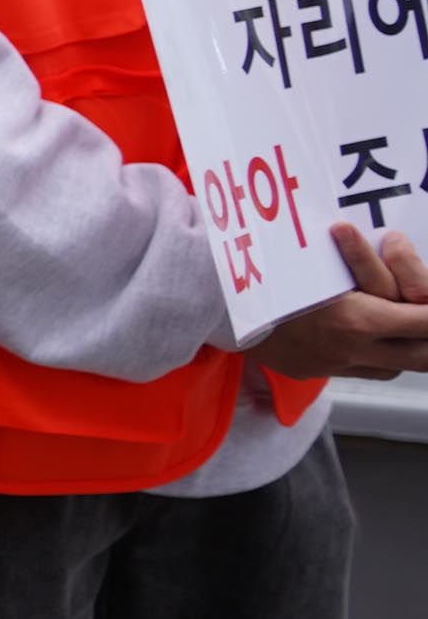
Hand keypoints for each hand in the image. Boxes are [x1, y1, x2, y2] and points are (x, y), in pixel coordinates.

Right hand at [246, 226, 427, 380]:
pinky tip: (370, 336)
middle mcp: (350, 348)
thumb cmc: (262, 272)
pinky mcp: (314, 371)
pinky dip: (376, 355)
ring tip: (408, 325)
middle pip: (422, 356)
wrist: (212, 303)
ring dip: (408, 348)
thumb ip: (363, 261)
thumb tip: (397, 247)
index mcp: (356, 320)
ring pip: (396, 368)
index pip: (426, 322)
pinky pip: (362, 371)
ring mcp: (333, 364)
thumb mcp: (318, 262)